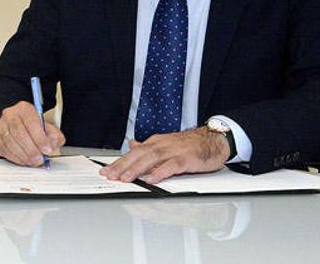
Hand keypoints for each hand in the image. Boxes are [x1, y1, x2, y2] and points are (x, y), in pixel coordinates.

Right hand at [0, 101, 64, 166]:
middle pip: (19, 133)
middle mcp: (10, 115)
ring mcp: (1, 127)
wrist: (18, 126)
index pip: (31, 121)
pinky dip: (16, 158)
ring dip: (24, 156)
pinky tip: (25, 161)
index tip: (47, 149)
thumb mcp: (47, 127)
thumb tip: (53, 143)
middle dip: (31, 149)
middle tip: (40, 159)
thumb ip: (54, 135)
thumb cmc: (33, 127)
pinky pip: (5, 150)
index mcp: (24, 109)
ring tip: (34, 162)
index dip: (40, 137)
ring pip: (10, 143)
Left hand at [100, 127, 228, 183]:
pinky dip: (160, 172)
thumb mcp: (165, 144)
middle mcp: (162, 145)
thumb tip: (132, 146)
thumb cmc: (189, 145)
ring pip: (151, 158)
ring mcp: (174, 151)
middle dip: (122, 165)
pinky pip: (171, 166)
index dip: (119, 162)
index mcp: (155, 143)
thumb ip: (148, 147)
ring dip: (137, 169)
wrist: (213, 139)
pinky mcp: (186, 159)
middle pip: (138, 154)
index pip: (133, 152)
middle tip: (109, 175)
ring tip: (125, 178)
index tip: (106, 171)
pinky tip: (151, 180)